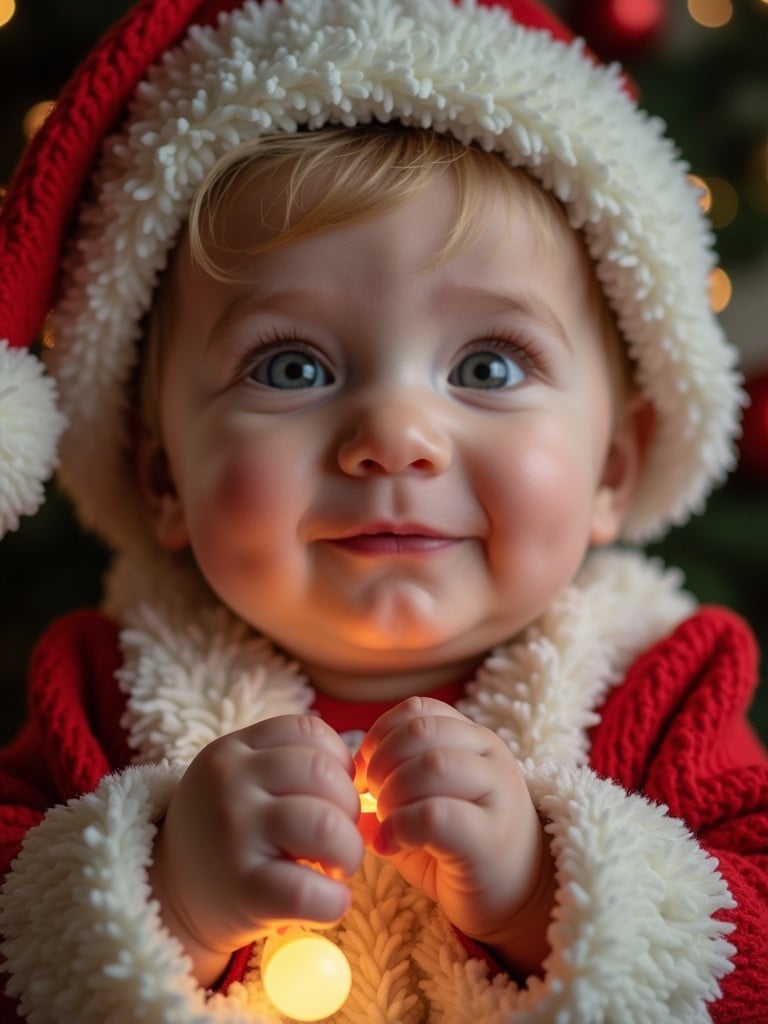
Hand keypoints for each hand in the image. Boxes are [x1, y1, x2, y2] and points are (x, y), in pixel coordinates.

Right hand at [150, 715, 363, 984]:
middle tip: (338, 836)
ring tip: (336, 867)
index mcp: (233, 749)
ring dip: (349, 850)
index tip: (332, 793)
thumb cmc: (228, 834)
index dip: (338, 762)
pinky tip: (331, 902)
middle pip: (324, 773)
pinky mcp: (242, 889)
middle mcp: (230, 781)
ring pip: (325, 824)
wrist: (170, 898)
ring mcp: (234, 832)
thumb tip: (364, 779)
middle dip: (349, 807)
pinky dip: (335, 900)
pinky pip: (309, 890)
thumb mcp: (241, 780)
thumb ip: (289, 764)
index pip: (310, 731)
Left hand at [356, 697, 553, 974]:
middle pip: (422, 731)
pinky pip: (436, 815)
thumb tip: (346, 783)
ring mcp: (498, 794)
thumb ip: (391, 784)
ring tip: (385, 822)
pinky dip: (401, 826)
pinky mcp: (492, 839)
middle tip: (372, 799)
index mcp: (474, 740)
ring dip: (392, 794)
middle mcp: (491, 757)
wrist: (518, 901)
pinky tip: (390, 845)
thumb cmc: (459, 850)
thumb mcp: (425, 804)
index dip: (381, 736)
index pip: (419, 710)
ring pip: (433, 765)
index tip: (365, 772)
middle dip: (382, 763)